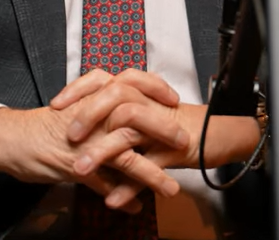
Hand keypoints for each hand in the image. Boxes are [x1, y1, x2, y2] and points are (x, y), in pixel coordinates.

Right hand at [0, 72, 185, 212]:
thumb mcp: (77, 106)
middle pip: (136, 117)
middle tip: (183, 142)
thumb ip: (102, 105)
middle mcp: (94, 116)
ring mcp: (86, 142)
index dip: (156, 88)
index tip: (173, 98)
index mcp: (95, 98)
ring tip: (170, 188)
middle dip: (164, 130)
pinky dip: (122, 198)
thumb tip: (127, 107)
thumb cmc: (46, 124)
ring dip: (151, 174)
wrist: (12, 139)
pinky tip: (134, 207)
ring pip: (125, 155)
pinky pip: (104, 185)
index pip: (131, 82)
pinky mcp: (76, 166)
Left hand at [52, 71, 261, 204]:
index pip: (105, 79)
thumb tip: (92, 117)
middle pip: (114, 98)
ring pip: (126, 133)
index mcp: (139, 94)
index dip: (79, 89)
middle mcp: (148, 106)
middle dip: (87, 115)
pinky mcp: (171, 151)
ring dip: (101, 153)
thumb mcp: (148, 113)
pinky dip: (128, 186)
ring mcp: (159, 128)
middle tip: (69, 135)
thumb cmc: (184, 124)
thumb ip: (122, 112)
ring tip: (79, 170)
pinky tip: (112, 200)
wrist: (221, 134)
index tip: (58, 104)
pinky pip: (146, 168)